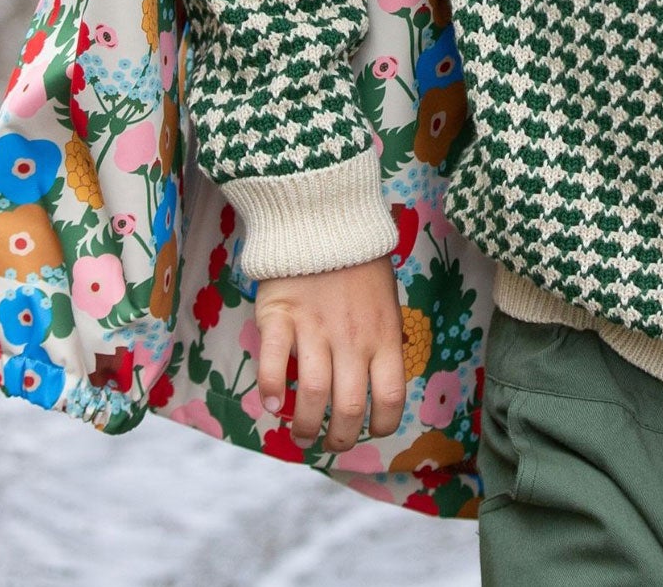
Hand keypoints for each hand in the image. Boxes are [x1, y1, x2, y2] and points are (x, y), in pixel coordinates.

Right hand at [255, 255, 407, 451]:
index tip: (371, 433)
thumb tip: (374, 384)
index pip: (391, 396)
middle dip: (339, 438)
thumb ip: (380, 341)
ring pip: (313, 395)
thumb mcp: (386, 302)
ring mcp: (316, 328)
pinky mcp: (282, 317)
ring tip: (300, 433)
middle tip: (328, 441)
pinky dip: (272, 392)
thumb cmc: (360, 264)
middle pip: (349, 408)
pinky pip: (274, 365)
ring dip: (305, 426)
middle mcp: (353, 338)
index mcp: (385, 334)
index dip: (382, 425)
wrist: (325, 220)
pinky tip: (272, 406)